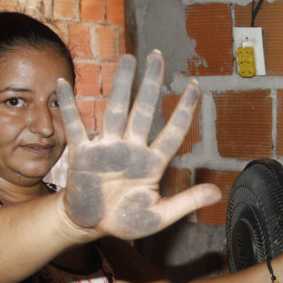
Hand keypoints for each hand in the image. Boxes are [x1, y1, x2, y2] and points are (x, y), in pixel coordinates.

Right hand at [57, 51, 220, 238]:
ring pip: (116, 110)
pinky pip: (75, 127)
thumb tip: (217, 193)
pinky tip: (64, 85)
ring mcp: (107, 149)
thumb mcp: (159, 215)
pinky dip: (69, 107)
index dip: (185, 110)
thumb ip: (186, 202)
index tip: (195, 87)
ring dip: (122, 85)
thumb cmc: (126, 219)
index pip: (173, 132)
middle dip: (152, 84)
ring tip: (128, 59)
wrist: (92, 226)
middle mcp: (131, 149)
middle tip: (158, 56)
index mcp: (152, 163)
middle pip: (144, 110)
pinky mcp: (82, 154)